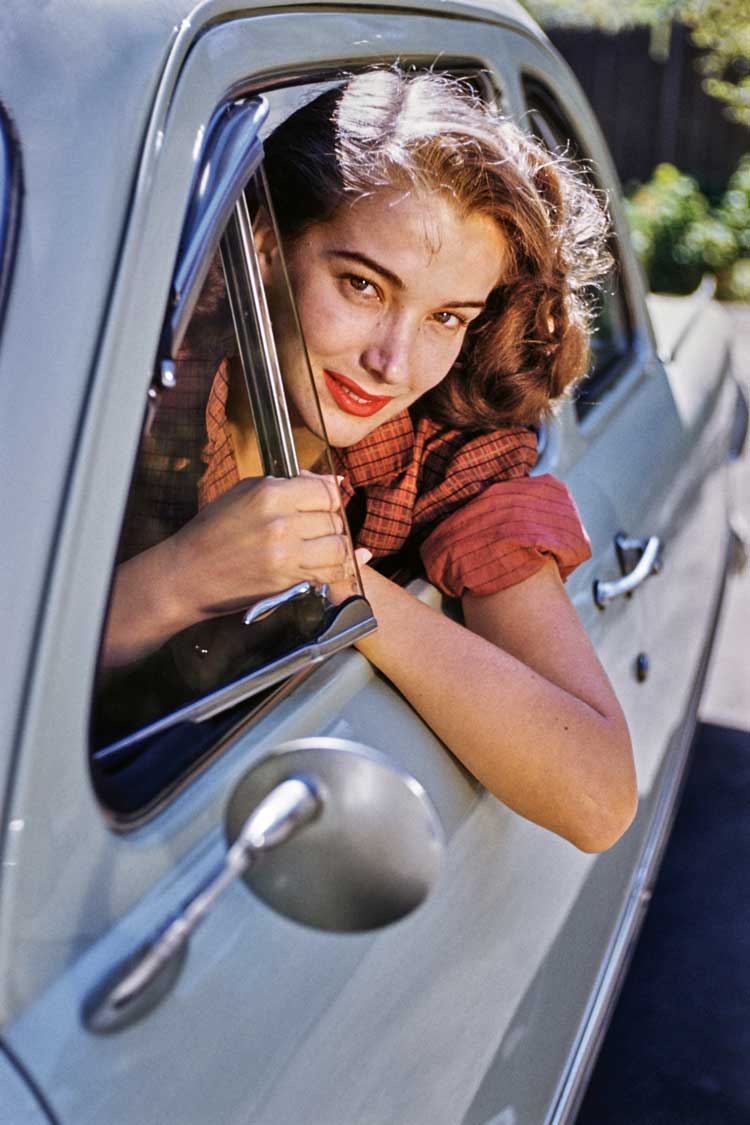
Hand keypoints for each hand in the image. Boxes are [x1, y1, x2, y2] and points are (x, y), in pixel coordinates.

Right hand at [170, 471, 351, 620]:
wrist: (188, 574)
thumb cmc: (212, 532)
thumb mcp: (244, 493)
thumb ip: (290, 484)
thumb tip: (331, 481)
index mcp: (269, 494)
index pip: (325, 491)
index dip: (330, 499)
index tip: (324, 506)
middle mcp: (280, 522)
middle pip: (333, 519)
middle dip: (332, 524)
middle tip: (319, 529)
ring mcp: (285, 553)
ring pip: (338, 546)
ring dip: (337, 547)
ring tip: (324, 547)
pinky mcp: (287, 580)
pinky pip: (329, 573)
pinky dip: (337, 569)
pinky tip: (335, 563)